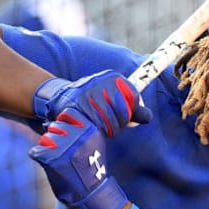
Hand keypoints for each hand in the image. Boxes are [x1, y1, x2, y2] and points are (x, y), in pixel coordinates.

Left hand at [29, 108, 127, 208]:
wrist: (90, 193)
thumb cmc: (90, 167)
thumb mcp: (94, 143)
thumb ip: (81, 129)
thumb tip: (56, 120)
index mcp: (90, 129)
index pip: (67, 113)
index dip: (64, 123)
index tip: (67, 134)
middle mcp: (78, 135)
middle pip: (54, 126)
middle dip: (55, 137)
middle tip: (64, 153)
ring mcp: (65, 146)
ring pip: (44, 139)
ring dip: (47, 148)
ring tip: (59, 161)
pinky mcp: (51, 159)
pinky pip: (35, 151)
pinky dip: (39, 158)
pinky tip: (51, 166)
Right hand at [33, 70, 152, 136]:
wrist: (61, 97)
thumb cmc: (94, 100)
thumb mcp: (114, 99)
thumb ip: (133, 109)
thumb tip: (148, 118)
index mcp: (114, 77)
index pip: (133, 98)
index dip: (131, 112)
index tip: (123, 117)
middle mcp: (102, 81)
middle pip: (123, 112)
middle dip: (119, 123)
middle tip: (111, 125)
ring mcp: (89, 92)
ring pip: (110, 121)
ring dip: (108, 130)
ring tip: (102, 127)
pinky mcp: (78, 105)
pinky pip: (96, 125)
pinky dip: (97, 131)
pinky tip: (93, 128)